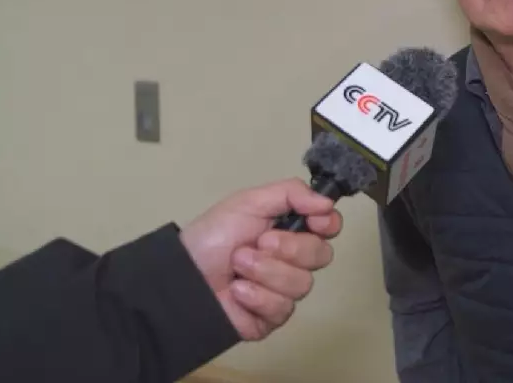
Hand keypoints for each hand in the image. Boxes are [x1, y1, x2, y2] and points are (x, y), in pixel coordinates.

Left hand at [179, 178, 343, 340]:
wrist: (182, 275)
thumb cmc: (214, 235)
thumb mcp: (249, 202)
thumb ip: (291, 193)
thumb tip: (328, 203)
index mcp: (292, 230)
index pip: (330, 227)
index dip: (328, 224)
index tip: (314, 221)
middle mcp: (294, 261)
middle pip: (321, 255)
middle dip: (289, 248)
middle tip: (259, 243)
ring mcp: (284, 291)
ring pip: (302, 284)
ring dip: (266, 272)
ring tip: (238, 266)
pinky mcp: (271, 318)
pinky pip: (282, 308)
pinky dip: (257, 297)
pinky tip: (238, 291)